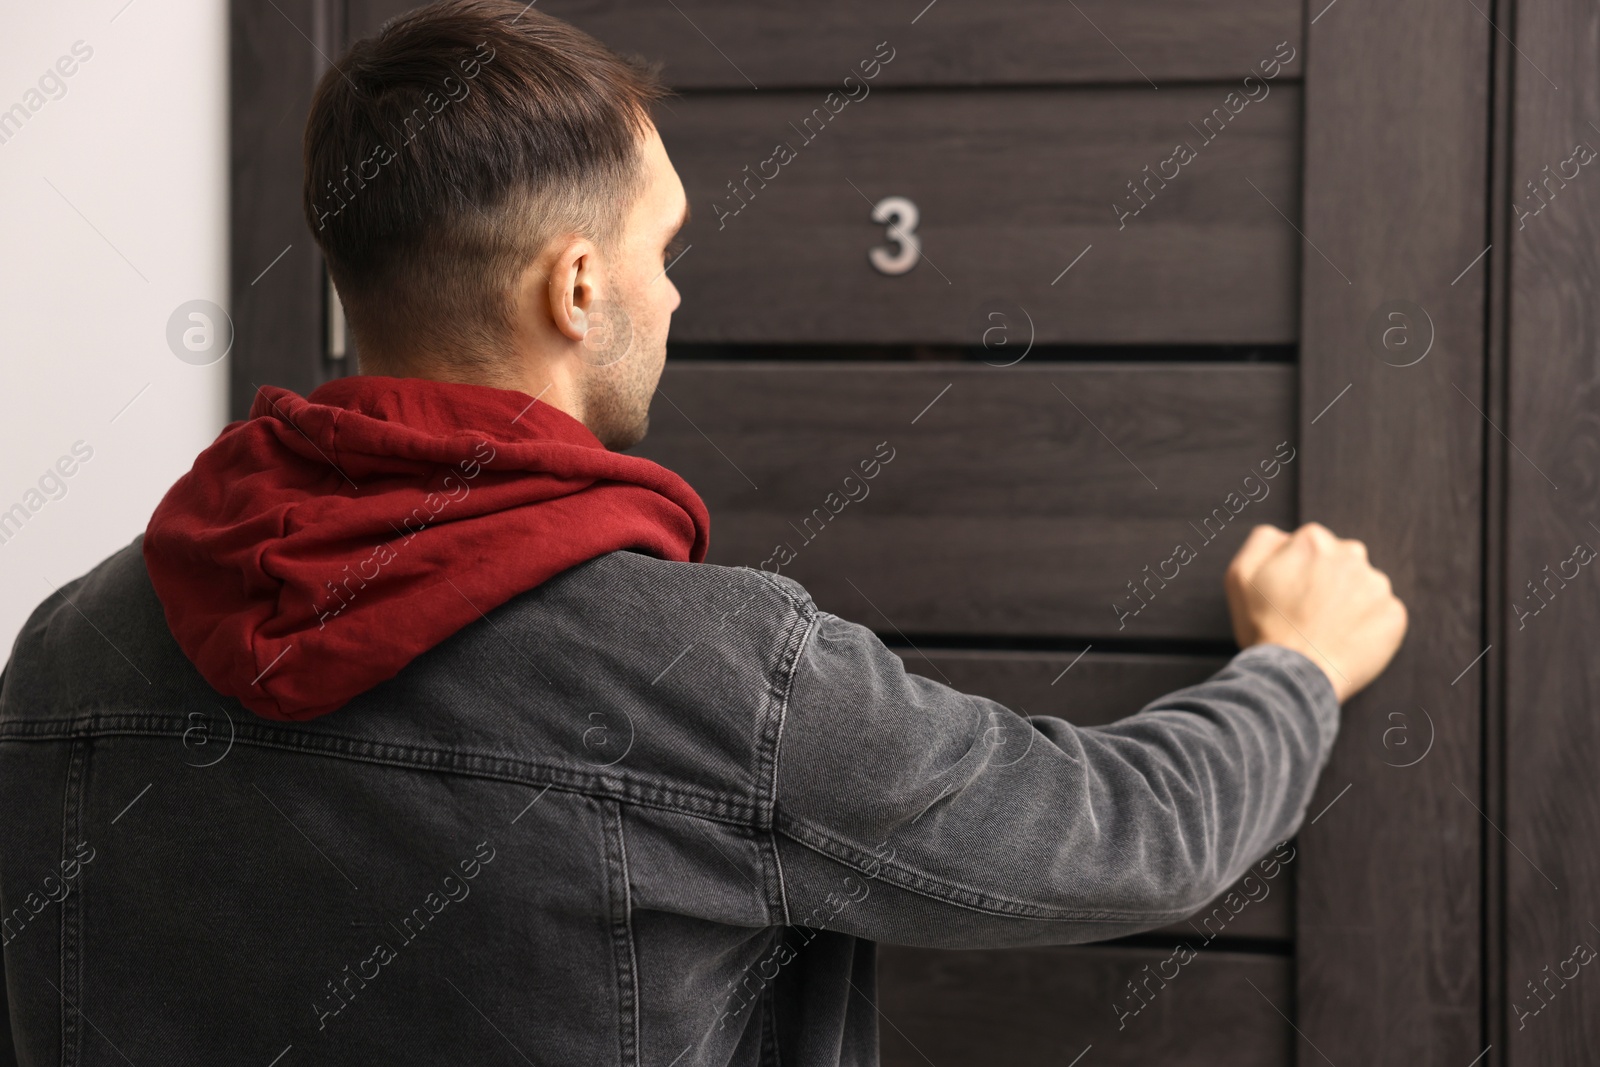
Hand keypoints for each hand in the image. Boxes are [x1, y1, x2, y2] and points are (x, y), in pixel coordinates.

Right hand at [1224, 523, 1407, 702]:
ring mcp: (1377, 585)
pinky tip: (1344, 641)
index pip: (1310, 545)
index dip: (1298, 571)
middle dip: (1326, 582)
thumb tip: (1286, 536)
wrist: (1294, 677)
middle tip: (1307, 614)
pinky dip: (1367, 626)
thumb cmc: (1263, 627)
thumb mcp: (1239, 574)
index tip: (1290, 595)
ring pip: (1362, 587)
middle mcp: (1351, 554)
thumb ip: (1263, 541)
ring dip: (1348, 603)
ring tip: (1326, 631)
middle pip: (1340, 562)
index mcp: (1313, 540)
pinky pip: (1381, 614)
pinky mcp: (1395, 614)